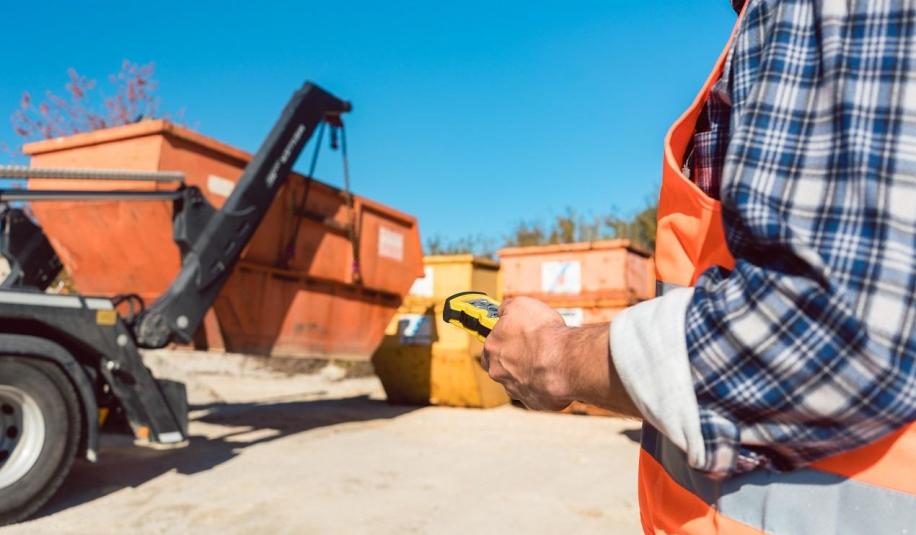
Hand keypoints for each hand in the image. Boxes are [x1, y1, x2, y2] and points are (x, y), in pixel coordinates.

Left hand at [482, 297, 640, 416]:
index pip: (489, 346)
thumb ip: (507, 308)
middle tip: (534, 349)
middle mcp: (499, 372)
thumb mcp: (521, 305)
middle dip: (515, 360)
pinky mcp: (534, 402)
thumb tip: (503, 310)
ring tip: (550, 361)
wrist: (565, 360)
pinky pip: (538, 394)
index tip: (515, 336)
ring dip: (531, 373)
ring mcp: (516, 390)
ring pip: (520, 381)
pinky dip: (546, 386)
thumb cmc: (542, 332)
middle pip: (502, 367)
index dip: (503, 340)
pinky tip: (557, 375)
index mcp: (492, 349)